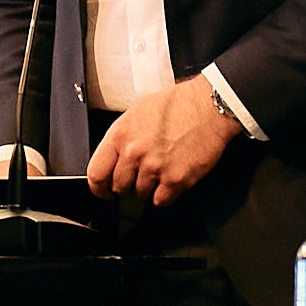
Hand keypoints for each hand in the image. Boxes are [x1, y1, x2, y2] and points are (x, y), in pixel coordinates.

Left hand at [88, 76, 239, 204]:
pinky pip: (161, 201)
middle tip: (140, 176)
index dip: (99, 188)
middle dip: (128, 185)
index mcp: (120, 135)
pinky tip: (171, 179)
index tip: (104, 192)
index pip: (96, 174)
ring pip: (141, 195)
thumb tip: (115, 154)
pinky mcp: (175, 180)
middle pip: (119, 187)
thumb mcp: (138, 111)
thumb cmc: (178, 104)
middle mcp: (134, 153)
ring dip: (149, 188)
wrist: (210, 107)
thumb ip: (122, 136)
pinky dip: (166, 195)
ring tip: (161, 170)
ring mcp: (154, 168)